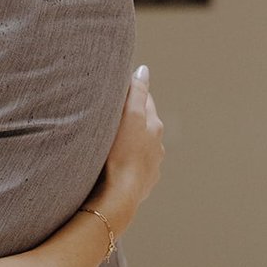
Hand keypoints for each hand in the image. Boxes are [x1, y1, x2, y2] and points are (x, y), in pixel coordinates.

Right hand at [97, 65, 164, 234]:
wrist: (119, 197)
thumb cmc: (121, 154)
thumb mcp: (129, 116)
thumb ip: (137, 92)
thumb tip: (144, 70)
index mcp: (153, 126)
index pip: (145, 101)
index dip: (132, 93)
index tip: (119, 89)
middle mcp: (156, 146)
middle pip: (143, 125)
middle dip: (131, 118)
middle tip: (111, 113)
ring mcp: (150, 167)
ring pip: (139, 148)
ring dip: (128, 143)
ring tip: (110, 141)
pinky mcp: (141, 185)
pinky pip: (133, 168)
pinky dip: (126, 162)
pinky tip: (113, 165)